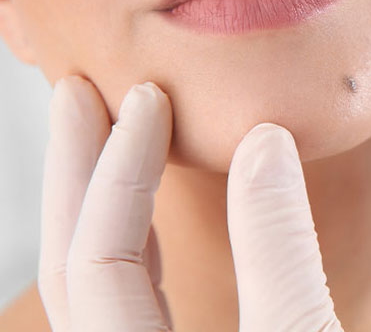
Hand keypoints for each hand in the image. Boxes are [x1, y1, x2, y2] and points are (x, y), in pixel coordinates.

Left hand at [37, 77, 342, 330]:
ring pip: (88, 281)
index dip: (122, 167)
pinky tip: (140, 212)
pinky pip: (117, 300)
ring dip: (94, 201)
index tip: (151, 99)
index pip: (100, 254)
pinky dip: (123, 243)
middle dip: (77, 171)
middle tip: (80, 92)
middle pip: (70, 262)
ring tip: (108, 133)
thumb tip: (265, 142)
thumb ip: (278, 247)